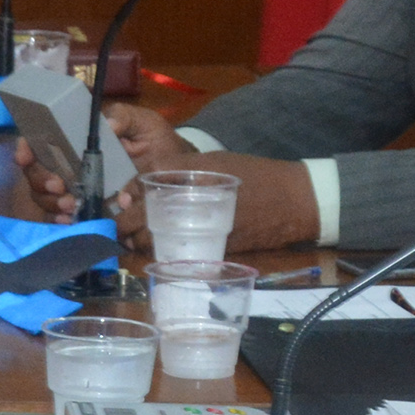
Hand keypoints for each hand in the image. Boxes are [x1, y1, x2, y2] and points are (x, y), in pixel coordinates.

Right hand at [12, 101, 187, 221]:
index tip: (26, 154)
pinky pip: (64, 218)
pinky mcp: (87, 210)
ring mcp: (76, 189)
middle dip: (40, 180)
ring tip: (70, 205)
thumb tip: (109, 126)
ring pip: (45, 198)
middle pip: (36, 174)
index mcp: (76, 142)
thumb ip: (124, 117)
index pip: (39, 143)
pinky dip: (62, 220)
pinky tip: (70, 221)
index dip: (26, 149)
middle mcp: (69, 165)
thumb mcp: (143, 123)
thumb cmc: (156, 143)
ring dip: (51, 202)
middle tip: (59, 186)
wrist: (177, 172)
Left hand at [111, 151, 318, 252]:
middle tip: (122, 231)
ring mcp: (204, 242)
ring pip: (163, 249)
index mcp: (187, 197)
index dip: (125, 214)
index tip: (119, 210)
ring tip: (140, 238)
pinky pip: (185, 253)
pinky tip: (171, 241)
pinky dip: (172, 248)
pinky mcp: (217, 254)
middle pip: (146, 236)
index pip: (140, 211)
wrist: (295, 202)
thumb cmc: (254, 175)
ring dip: (148, 244)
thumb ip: (176, 168)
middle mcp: (193, 223)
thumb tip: (143, 183)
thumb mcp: (213, 161)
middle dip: (130, 235)